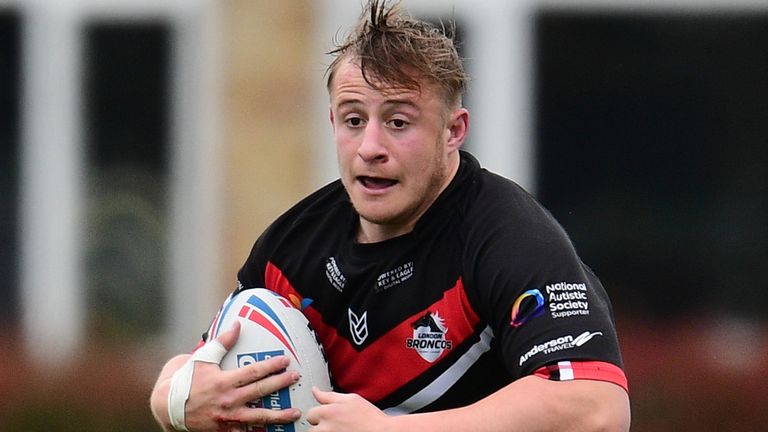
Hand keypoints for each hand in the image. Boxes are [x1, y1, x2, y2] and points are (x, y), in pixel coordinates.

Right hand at [182, 321, 301, 431]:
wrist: (169, 407)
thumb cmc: (187, 380)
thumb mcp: (203, 358)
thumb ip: (223, 342)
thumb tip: (237, 325)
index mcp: (224, 381)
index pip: (253, 372)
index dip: (271, 366)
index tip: (285, 360)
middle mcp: (228, 400)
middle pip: (260, 391)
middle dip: (280, 383)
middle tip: (296, 377)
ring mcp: (228, 417)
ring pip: (258, 417)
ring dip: (279, 415)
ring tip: (295, 413)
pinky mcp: (224, 430)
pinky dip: (259, 431)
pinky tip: (274, 429)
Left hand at [306, 387, 390, 431]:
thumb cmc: (370, 417)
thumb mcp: (351, 398)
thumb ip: (329, 395)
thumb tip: (315, 390)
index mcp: (328, 412)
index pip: (310, 413)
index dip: (318, 413)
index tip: (327, 415)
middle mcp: (326, 428)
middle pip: (310, 429)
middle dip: (319, 426)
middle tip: (333, 424)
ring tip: (337, 430)